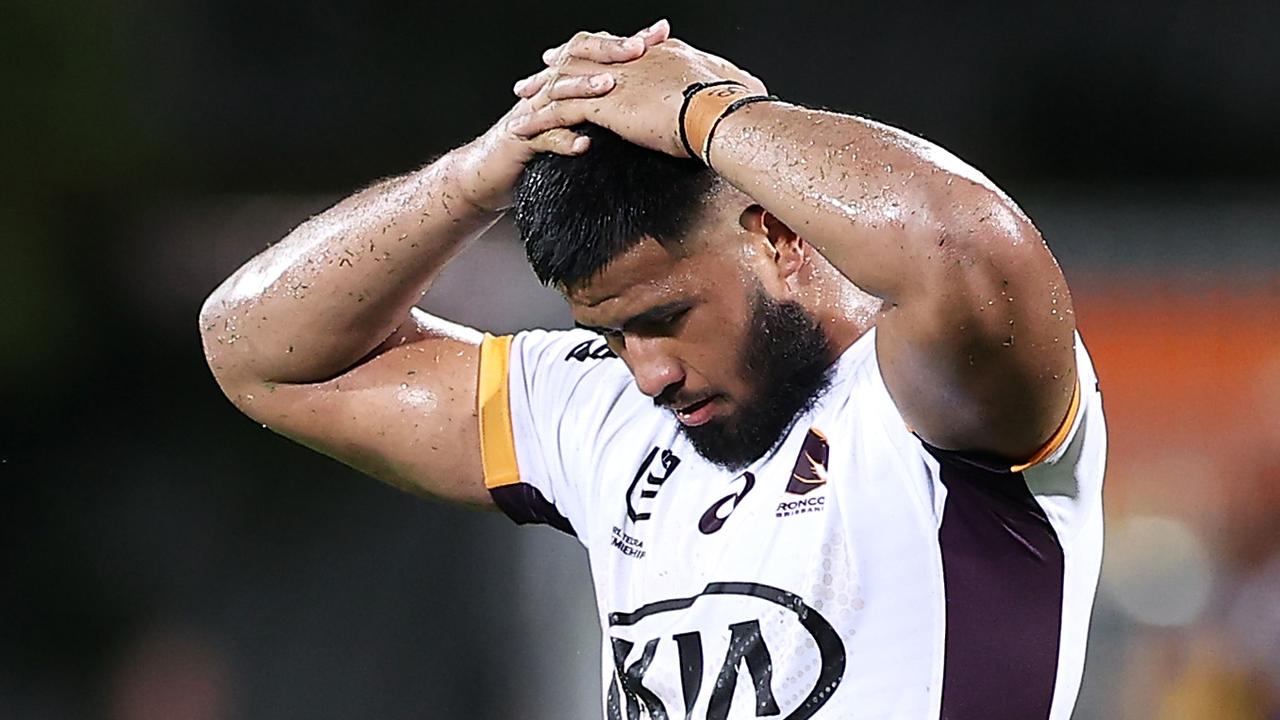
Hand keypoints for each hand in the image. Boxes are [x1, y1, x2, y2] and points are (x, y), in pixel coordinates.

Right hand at [451, 22, 670, 212]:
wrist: (491, 171)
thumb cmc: (540, 144)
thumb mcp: (580, 119)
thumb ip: (606, 105)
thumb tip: (649, 93)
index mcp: (566, 81)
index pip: (597, 50)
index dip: (625, 42)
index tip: (658, 35)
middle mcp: (550, 89)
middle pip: (578, 60)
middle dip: (607, 53)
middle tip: (637, 48)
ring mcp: (535, 112)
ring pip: (560, 94)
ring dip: (584, 89)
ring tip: (610, 86)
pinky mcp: (524, 140)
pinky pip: (545, 139)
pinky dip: (564, 142)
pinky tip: (584, 144)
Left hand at [508, 29, 765, 157]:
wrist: (722, 113)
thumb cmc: (735, 104)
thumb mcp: (734, 84)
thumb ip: (729, 82)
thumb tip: (748, 86)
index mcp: (660, 54)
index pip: (622, 49)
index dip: (602, 51)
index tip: (588, 56)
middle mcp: (632, 61)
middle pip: (586, 56)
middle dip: (560, 63)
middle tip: (540, 70)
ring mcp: (615, 80)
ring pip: (566, 80)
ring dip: (542, 90)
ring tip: (522, 98)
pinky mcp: (604, 105)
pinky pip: (560, 111)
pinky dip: (540, 119)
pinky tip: (524, 129)